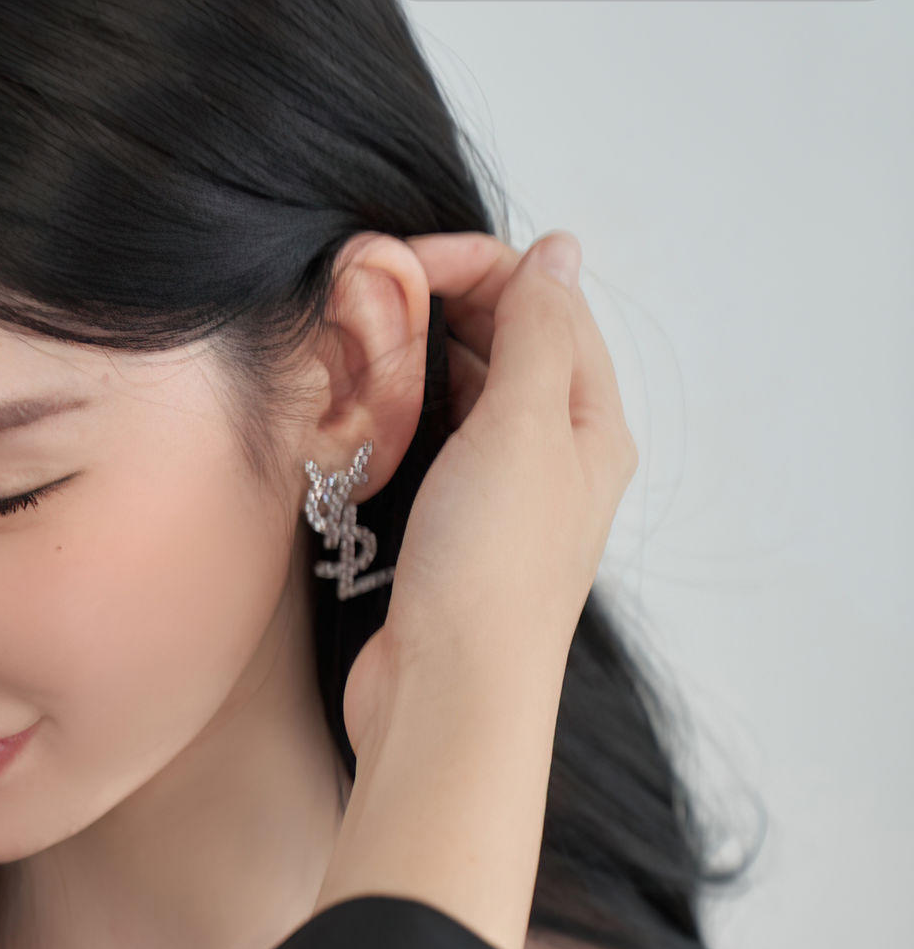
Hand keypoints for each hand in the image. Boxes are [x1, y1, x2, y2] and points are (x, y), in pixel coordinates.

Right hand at [340, 230, 635, 768]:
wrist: (446, 699)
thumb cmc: (491, 571)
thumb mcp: (523, 426)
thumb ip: (537, 331)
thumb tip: (558, 250)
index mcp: (591, 424)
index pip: (542, 302)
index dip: (474, 264)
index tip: (397, 263)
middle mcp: (553, 456)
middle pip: (501, 344)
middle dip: (437, 307)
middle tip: (365, 300)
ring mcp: (498, 497)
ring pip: (458, 395)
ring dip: (411, 362)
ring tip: (357, 349)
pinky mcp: (447, 534)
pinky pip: (426, 449)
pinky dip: (396, 418)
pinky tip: (361, 413)